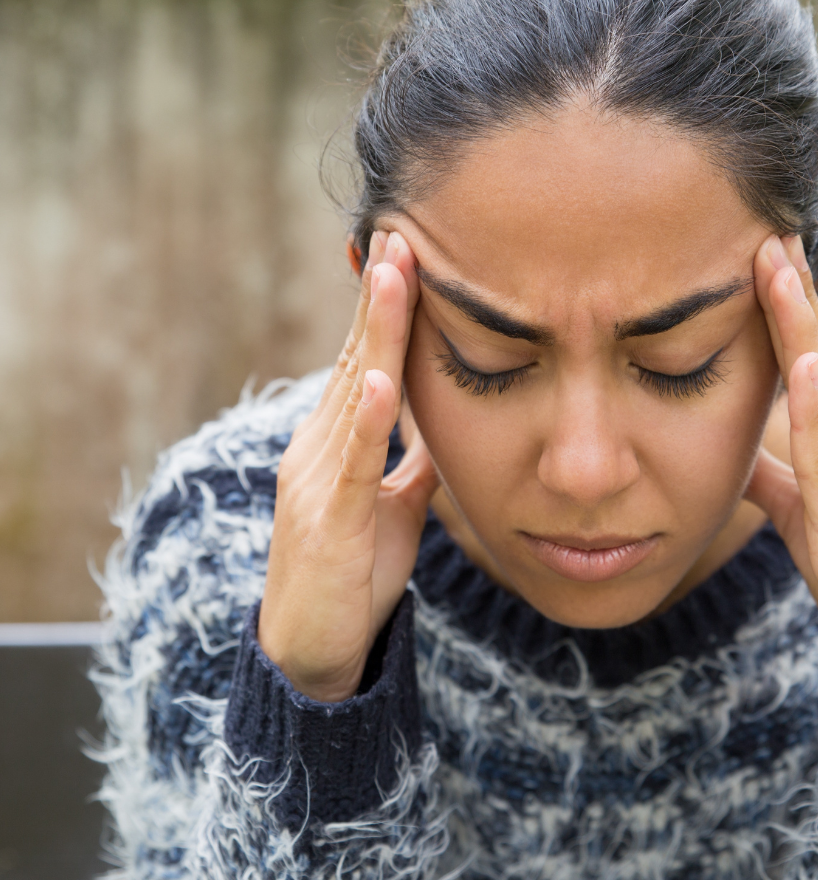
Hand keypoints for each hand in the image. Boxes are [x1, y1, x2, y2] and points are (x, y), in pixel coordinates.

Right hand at [258, 232, 438, 701]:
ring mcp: (320, 478)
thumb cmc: (354, 572)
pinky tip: (383, 382)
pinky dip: (369, 421)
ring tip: (393, 274)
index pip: (367, 359)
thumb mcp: (393, 506)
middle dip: (380, 295)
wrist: (313, 648)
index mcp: (340, 439)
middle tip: (399, 231)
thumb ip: (412, 463)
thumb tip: (441, 429)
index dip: (387, 308)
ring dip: (375, 332)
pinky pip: (356, 463)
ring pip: (354, 393)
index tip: (407, 253)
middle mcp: (321, 445)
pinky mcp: (331, 519)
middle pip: (358, 357)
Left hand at [745, 234, 817, 724]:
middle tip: (764, 231)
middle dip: (795, 293)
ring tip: (771, 266)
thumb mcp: (810, 512)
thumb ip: (780, 471)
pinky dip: (812, 404)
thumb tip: (740, 445)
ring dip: (799, 323)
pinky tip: (802, 360)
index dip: (798, 304)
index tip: (768, 253)